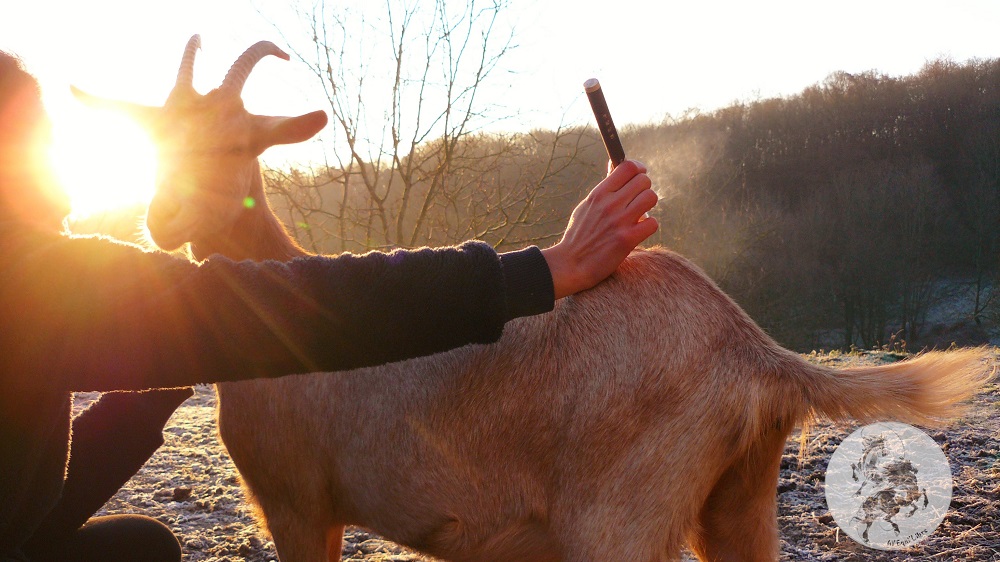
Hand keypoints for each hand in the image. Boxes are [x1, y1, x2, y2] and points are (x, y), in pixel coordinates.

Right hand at [541, 159, 657, 298]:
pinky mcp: (627, 240)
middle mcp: (610, 204)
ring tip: (638, 214)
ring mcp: (619, 221)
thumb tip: (614, 165)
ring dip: (648, 206)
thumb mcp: (587, 205)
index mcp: (599, 193)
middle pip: (644, 180)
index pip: (628, 167)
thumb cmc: (579, 234)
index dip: (638, 169)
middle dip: (644, 189)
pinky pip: (652, 223)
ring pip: (651, 197)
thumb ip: (604, 188)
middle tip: (637, 200)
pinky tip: (638, 231)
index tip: (639, 175)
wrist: (571, 265)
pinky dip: (648, 226)